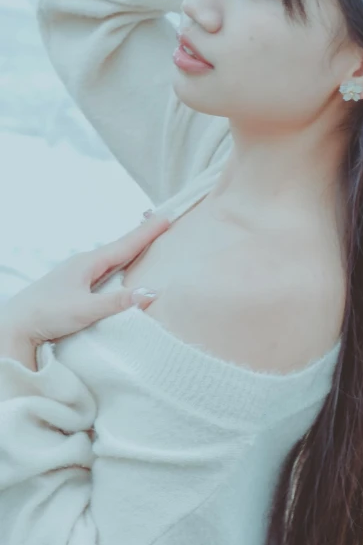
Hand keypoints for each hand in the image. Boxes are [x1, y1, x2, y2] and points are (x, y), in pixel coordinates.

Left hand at [0, 212, 169, 364]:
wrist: (14, 326)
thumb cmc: (47, 315)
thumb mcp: (86, 310)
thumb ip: (119, 302)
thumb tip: (152, 292)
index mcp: (87, 263)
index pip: (125, 245)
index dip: (147, 233)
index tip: (166, 218)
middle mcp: (83, 265)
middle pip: (119, 248)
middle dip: (141, 238)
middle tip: (161, 224)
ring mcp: (76, 276)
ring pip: (110, 260)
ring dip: (129, 252)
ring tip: (145, 244)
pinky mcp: (73, 288)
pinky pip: (103, 271)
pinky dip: (118, 266)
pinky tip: (119, 271)